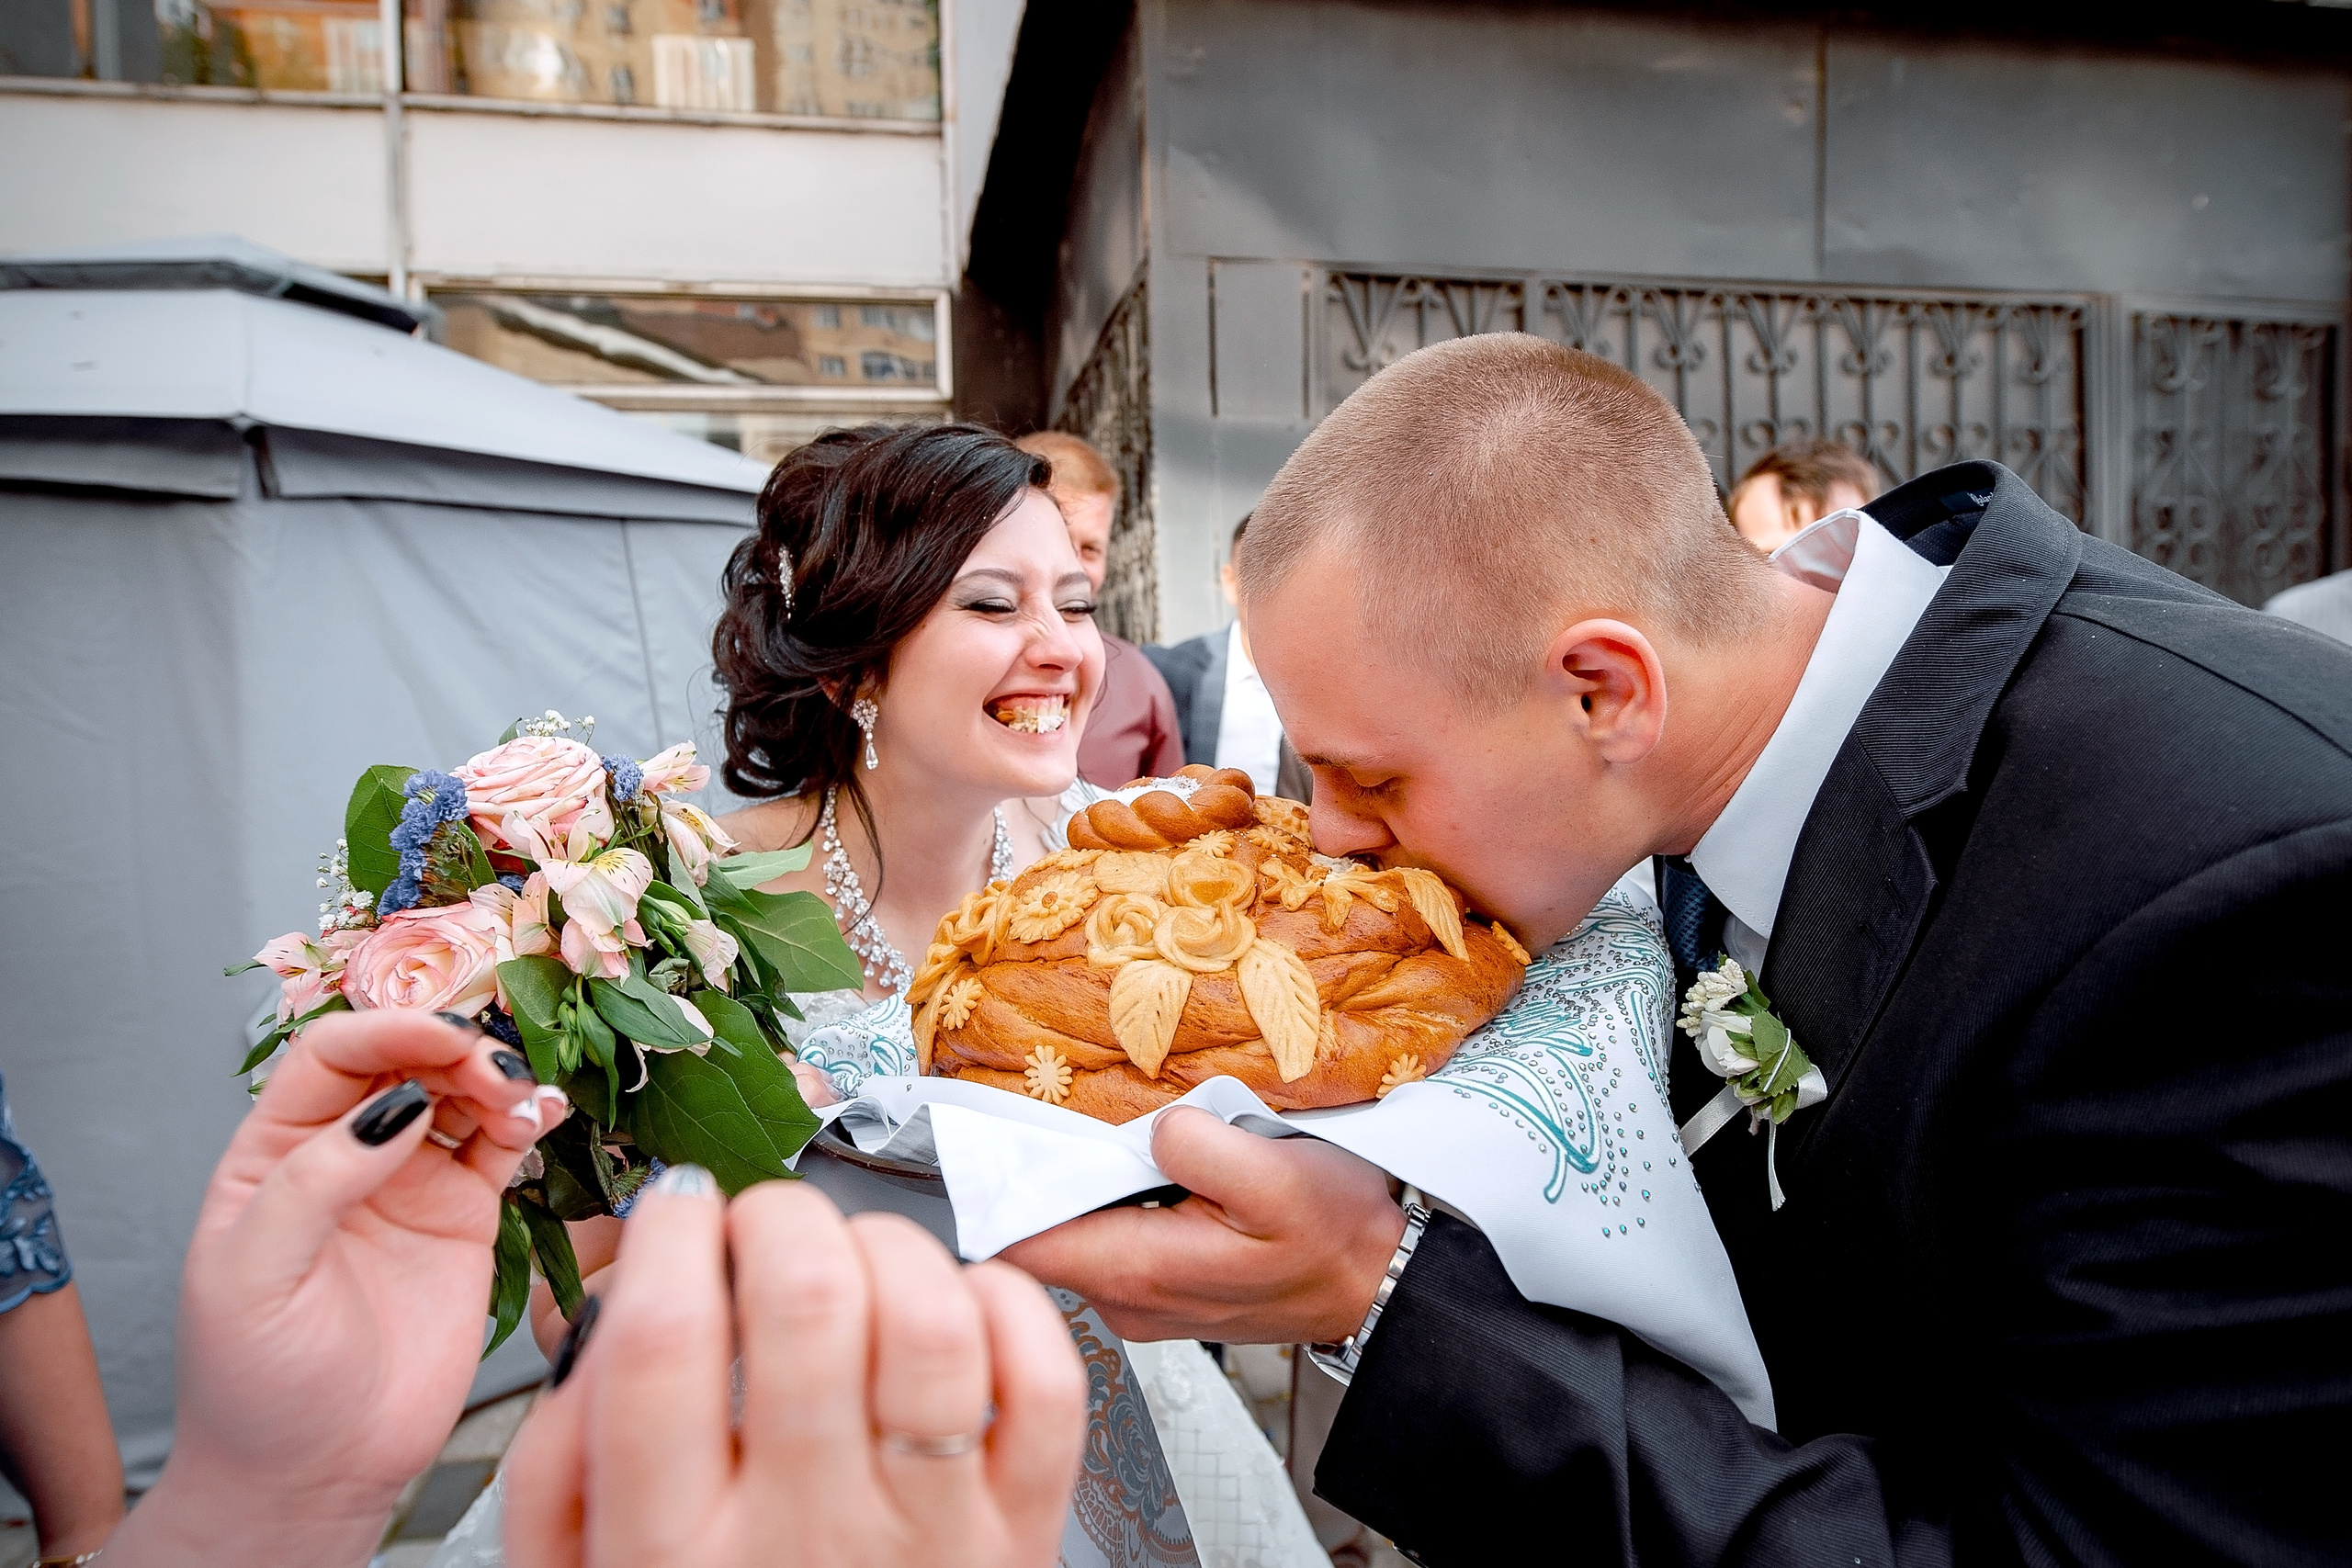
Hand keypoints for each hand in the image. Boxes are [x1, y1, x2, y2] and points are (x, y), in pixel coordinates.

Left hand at [108, 1009, 566, 1567]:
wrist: (313, 1472)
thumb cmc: (255, 1385)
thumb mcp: (252, 1275)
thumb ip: (315, 1181)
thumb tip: (396, 1103)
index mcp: (273, 1151)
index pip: (332, 1055)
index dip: (387, 1031)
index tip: (440, 1039)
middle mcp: (346, 1152)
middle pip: (407, 1060)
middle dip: (454, 1048)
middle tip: (493, 1070)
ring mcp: (411, 1182)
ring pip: (462, 1094)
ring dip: (497, 1078)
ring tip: (521, 1098)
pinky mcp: (466, 1219)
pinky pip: (503, 1148)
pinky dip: (529, 1121)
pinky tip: (543, 1116)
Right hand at [505, 1171, 1085, 1567]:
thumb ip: (559, 1464)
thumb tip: (605, 1326)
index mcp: (674, 1551)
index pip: (663, 1343)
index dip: (673, 1237)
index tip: (680, 1212)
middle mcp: (808, 1535)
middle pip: (808, 1302)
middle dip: (781, 1217)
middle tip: (766, 1225)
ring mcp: (929, 1534)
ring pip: (931, 1324)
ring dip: (890, 1249)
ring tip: (857, 1258)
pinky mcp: (1022, 1530)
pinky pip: (1044, 1382)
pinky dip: (1007, 1310)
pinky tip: (955, 1311)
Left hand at [1001, 1106, 1405, 1344]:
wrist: (1379, 1284)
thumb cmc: (1335, 1237)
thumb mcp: (1276, 1175)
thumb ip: (1198, 1147)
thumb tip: (1152, 1126)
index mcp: (1137, 1270)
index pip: (1018, 1241)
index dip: (999, 1184)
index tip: (994, 1131)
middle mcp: (1124, 1298)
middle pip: (1040, 1232)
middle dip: (1047, 1171)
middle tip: (1065, 1108)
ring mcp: (1138, 1299)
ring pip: (1075, 1232)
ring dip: (1089, 1182)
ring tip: (1119, 1134)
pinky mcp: (1158, 1289)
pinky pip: (1109, 1237)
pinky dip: (1117, 1198)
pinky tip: (1150, 1167)